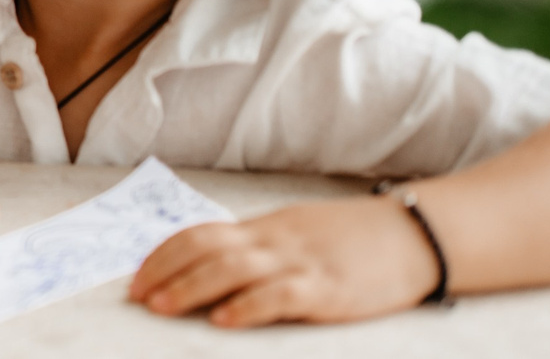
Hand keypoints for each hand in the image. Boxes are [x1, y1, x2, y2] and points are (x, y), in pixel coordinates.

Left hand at [129, 200, 443, 326]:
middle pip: (207, 249)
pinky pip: (281, 295)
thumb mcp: (297, 233)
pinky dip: (249, 306)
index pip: (200, 233)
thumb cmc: (352, 239)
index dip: (163, 254)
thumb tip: (213, 266)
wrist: (413, 233)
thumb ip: (259, 247)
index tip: (136, 276)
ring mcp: (300, 262)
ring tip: (163, 307)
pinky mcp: (329, 289)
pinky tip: (225, 320)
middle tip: (136, 297)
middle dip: (166, 272)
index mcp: (264, 228)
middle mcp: (274, 240)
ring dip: (192, 288)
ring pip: (234, 268)